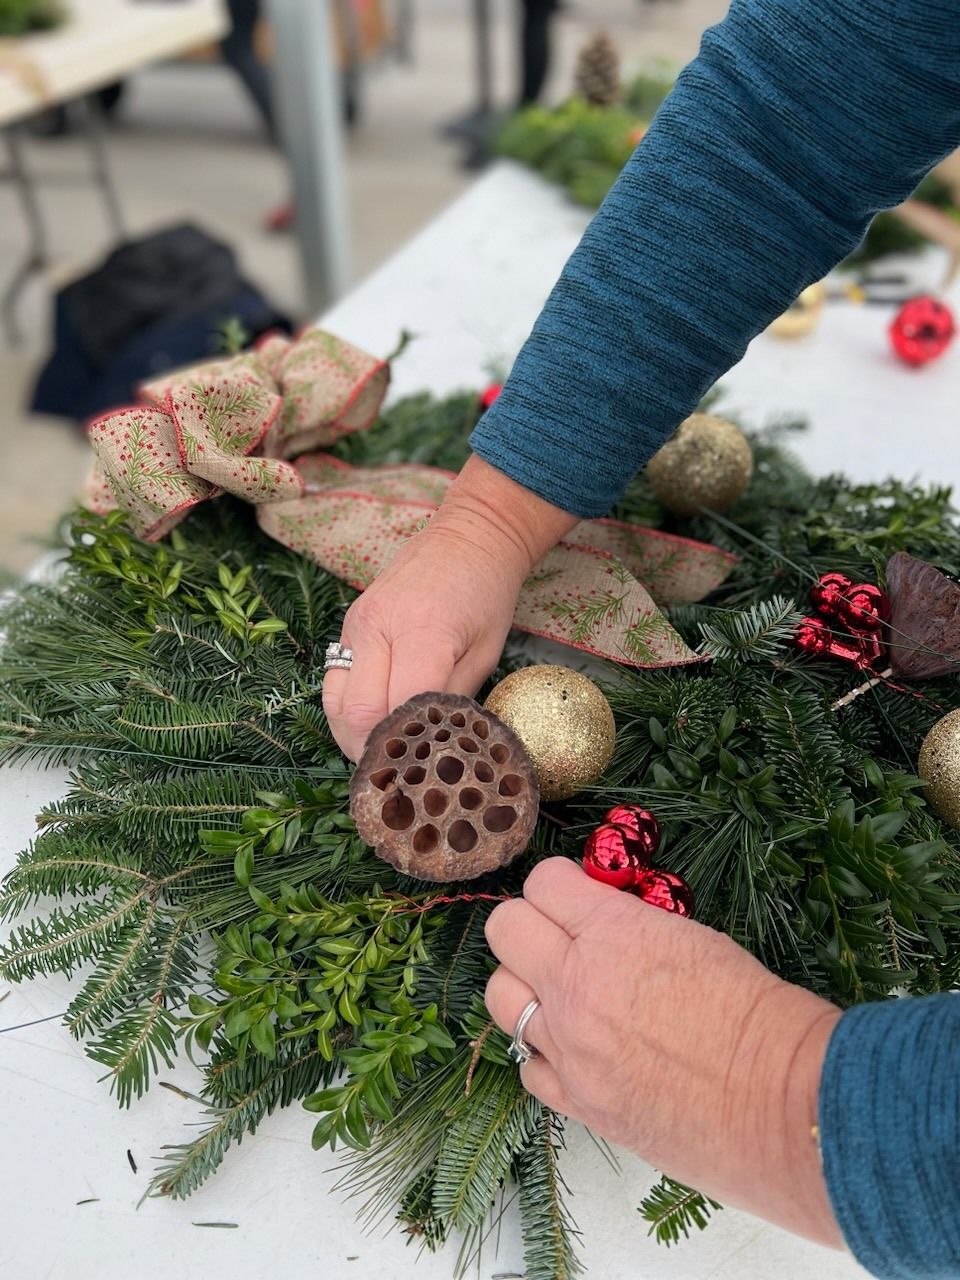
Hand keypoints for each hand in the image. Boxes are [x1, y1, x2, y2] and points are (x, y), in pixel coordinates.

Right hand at [322, 456, 577, 760]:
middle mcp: (378, 628)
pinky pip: (335, 680)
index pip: (398, 710)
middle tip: (396, 777)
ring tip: (379, 756)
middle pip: (356, 713)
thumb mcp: (487, 653)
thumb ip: (455, 702)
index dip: (405, 750)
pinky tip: (368, 725)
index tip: (417, 777)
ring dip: (351, 736)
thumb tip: (434, 750)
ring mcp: (356, 625)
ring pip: (334, 703)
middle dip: (372, 753)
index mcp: (423, 634)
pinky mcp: (348, 624)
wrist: (469, 536)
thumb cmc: (488, 595)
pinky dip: (346, 710)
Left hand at [485, 858, 843, 1246]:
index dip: (560, 883)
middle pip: (503, 929)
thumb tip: (603, 921)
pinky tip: (578, 1051)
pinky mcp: (577, 1102)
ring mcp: (569, 1047)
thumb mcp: (694, 938)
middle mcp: (575, 985)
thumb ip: (631, 928)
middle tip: (560, 936)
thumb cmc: (758, 1014)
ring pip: (500, 996)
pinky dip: (545, 1054)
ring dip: (525, 986)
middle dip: (529, 923)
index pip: (543, 882)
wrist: (785, 1103)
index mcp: (611, 933)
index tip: (576, 894)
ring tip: (563, 994)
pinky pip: (528, 1066)